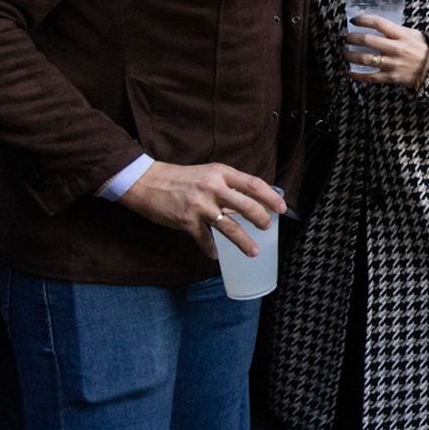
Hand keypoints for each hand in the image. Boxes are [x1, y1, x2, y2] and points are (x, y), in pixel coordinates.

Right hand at [117, 161, 285, 258]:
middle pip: (247, 206)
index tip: (282, 208)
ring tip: (254, 251)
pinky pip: (205, 240)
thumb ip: (227, 186)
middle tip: (267, 227)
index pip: (254, 184)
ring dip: (244, 242)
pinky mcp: (186, 221)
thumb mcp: (208, 174)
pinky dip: (211, 250)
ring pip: (230, 227)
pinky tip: (215, 256)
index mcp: (221, 173)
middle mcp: (213, 188)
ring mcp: (200, 206)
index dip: (271, 197)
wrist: (147, 182)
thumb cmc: (180, 178)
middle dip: (261, 220)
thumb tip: (249, 202)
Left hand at [345, 14, 428, 87]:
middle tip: (346, 37)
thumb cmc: (423, 50)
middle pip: (368, 40)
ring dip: (350, 55)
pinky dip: (356, 75)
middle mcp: (395, 48)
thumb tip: (378, 25)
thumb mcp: (414, 34)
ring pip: (365, 59)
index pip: (378, 23)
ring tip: (344, 53)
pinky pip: (369, 76)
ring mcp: (392, 64)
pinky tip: (349, 72)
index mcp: (401, 35)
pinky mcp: (390, 77)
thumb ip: (397, 30)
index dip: (363, 20)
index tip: (354, 20)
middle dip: (352, 38)